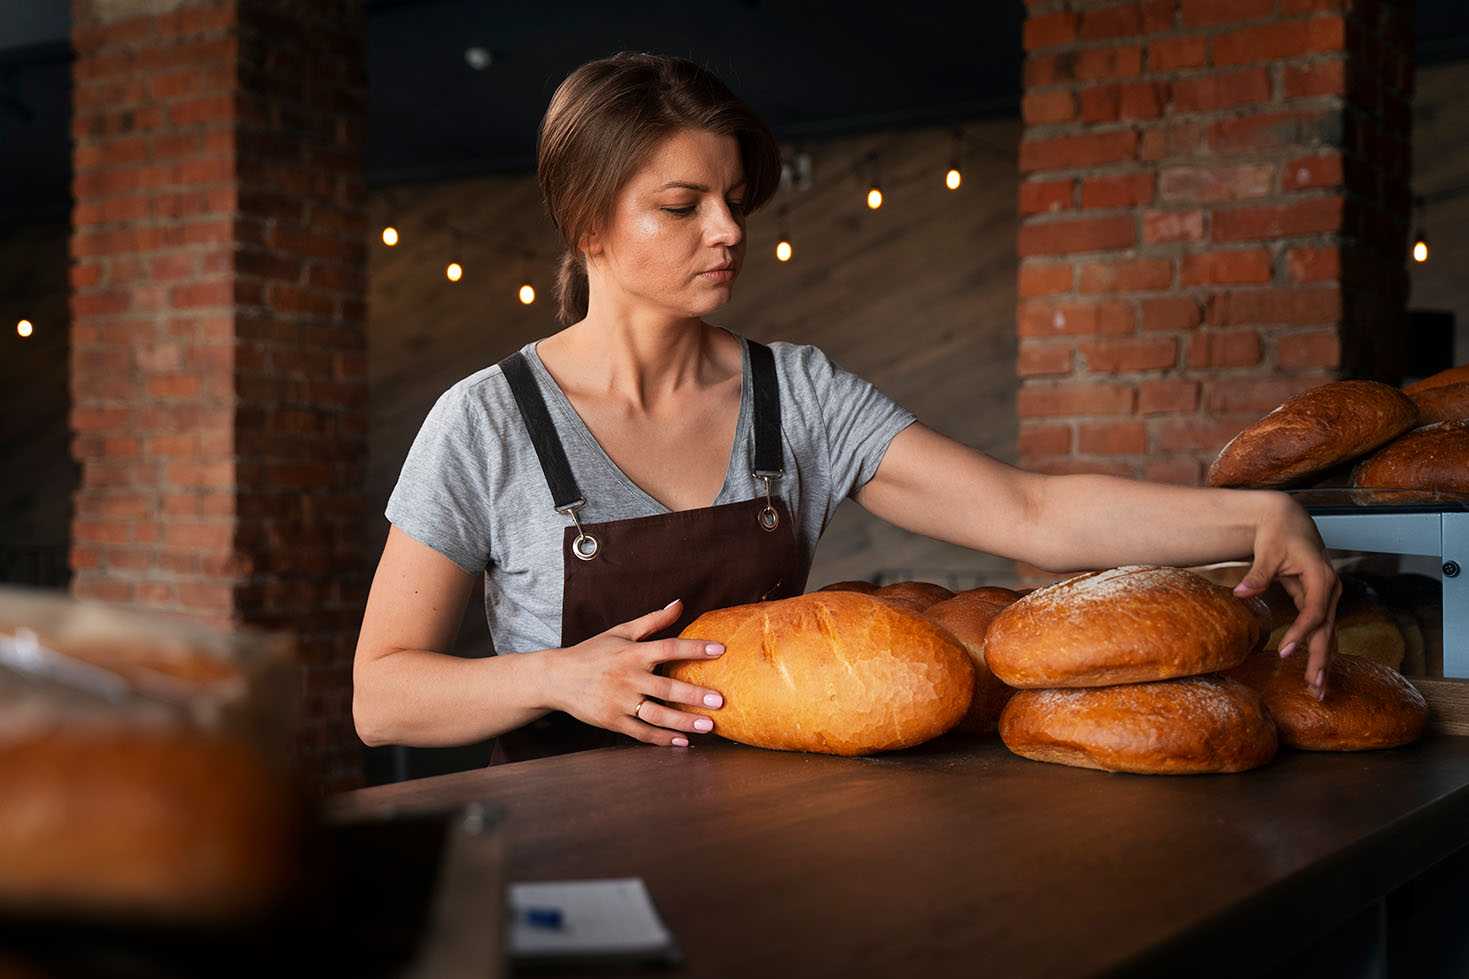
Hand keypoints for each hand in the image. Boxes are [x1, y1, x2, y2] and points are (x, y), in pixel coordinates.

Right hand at [543, 598, 726, 746]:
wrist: (557, 678)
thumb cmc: (593, 652)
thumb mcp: (621, 631)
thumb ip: (653, 620)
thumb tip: (679, 603)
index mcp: (632, 652)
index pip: (668, 648)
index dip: (694, 649)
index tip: (720, 650)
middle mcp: (628, 677)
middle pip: (666, 687)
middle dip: (694, 695)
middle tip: (720, 701)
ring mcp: (619, 701)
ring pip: (656, 714)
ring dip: (683, 721)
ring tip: (708, 726)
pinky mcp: (612, 721)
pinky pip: (641, 732)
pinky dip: (662, 738)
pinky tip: (683, 741)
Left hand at [1232, 493, 1340, 700]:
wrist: (1287, 518)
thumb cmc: (1277, 532)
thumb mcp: (1267, 552)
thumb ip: (1257, 575)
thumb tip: (1240, 593)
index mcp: (1321, 578)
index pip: (1313, 613)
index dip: (1300, 634)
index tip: (1285, 653)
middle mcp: (1330, 589)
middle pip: (1327, 630)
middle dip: (1321, 660)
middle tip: (1315, 688)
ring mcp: (1327, 596)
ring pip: (1328, 633)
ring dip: (1323, 661)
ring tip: (1319, 689)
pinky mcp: (1318, 599)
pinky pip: (1320, 628)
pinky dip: (1317, 649)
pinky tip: (1314, 669)